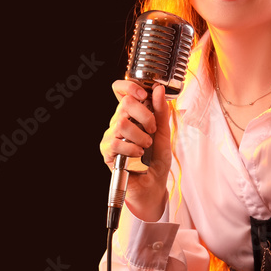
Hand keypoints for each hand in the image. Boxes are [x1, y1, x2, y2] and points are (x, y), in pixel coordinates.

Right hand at [100, 80, 171, 220]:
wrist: (153, 183)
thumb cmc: (156, 159)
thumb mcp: (163, 132)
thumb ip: (161, 111)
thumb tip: (158, 90)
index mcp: (131, 114)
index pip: (121, 90)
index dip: (130, 87)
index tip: (144, 95)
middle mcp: (119, 122)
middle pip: (125, 103)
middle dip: (145, 116)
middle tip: (151, 130)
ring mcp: (111, 136)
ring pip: (121, 123)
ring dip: (140, 136)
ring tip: (146, 146)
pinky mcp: (107, 151)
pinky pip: (115, 142)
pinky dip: (131, 148)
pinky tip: (138, 154)